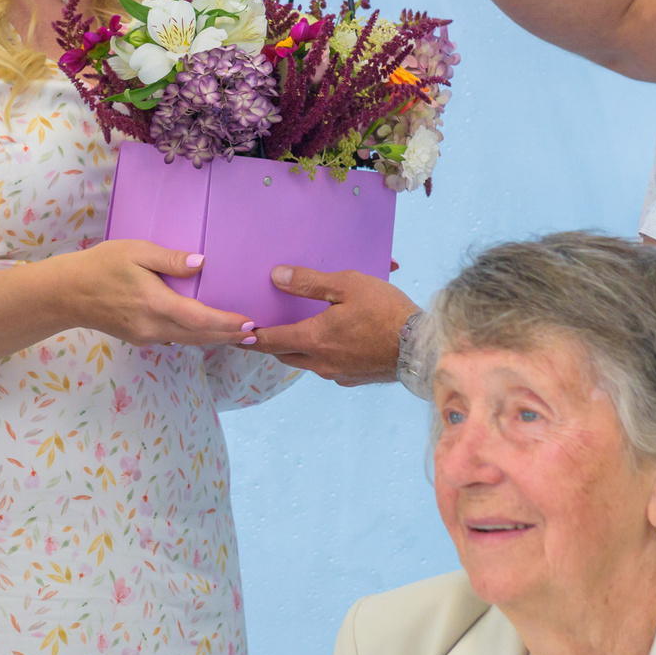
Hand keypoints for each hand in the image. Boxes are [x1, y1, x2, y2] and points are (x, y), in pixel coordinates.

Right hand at [57, 242, 256, 347]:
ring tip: (239, 335)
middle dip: (229, 336)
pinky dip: (195, 337)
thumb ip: (169, 258)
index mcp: (155, 303)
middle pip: (200, 337)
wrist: (66, 294)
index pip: (200, 319)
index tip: (250, 323)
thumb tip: (202, 263)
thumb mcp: (135, 251)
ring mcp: (146, 336)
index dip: (227, 323)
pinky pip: (174, 340)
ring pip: (188, 341)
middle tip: (256, 334)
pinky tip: (205, 331)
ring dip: (214, 339)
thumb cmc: (101, 265)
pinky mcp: (140, 338)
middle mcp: (153, 326)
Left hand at [250, 267, 417, 384]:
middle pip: (284, 355)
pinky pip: (327, 367)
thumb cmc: (386, 312)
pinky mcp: (354, 378)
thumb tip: (276, 276)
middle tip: (258, 333)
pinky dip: (320, 355)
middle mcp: (320, 362)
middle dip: (269, 344)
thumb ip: (309, 282)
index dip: (249, 338)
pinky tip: (330, 343)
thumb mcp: (347, 286)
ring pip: (306, 362)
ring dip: (295, 350)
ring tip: (293, 334)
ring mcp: (338, 374)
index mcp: (313, 340)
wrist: (421, 348)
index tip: (233, 334)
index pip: (270, 341)